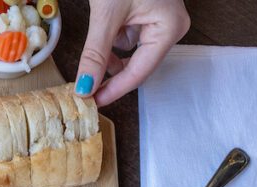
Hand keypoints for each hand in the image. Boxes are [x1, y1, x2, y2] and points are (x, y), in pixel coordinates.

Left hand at [74, 0, 189, 106]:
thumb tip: (86, 87)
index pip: (140, 72)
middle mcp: (171, 27)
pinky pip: (129, 36)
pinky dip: (113, 37)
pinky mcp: (149, 14)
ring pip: (131, 51)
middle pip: (138, 64)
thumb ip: (96, 53)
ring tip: (98, 38)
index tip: (92, 102)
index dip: (114, 89)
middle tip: (85, 86)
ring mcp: (160, 20)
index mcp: (170, 28)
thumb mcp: (107, 14)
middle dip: (110, 71)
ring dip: (110, 51)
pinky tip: (105, 25)